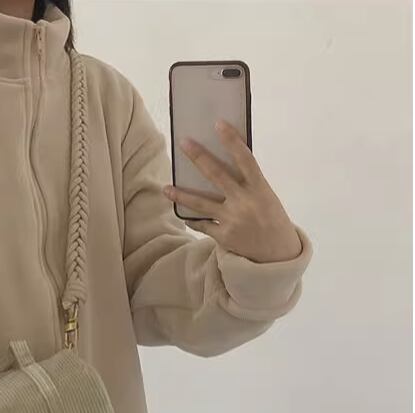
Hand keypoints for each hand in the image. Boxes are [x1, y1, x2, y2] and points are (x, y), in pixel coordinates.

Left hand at [163, 120, 301, 262]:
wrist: (277, 256)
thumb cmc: (272, 221)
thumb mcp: (266, 198)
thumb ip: (248, 185)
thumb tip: (224, 167)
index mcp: (260, 189)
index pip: (245, 159)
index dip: (232, 141)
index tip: (218, 124)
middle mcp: (245, 202)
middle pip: (217, 175)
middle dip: (198, 157)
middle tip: (183, 143)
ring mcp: (232, 220)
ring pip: (200, 203)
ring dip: (181, 195)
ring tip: (166, 188)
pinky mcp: (223, 236)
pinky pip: (202, 224)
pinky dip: (193, 219)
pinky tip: (183, 215)